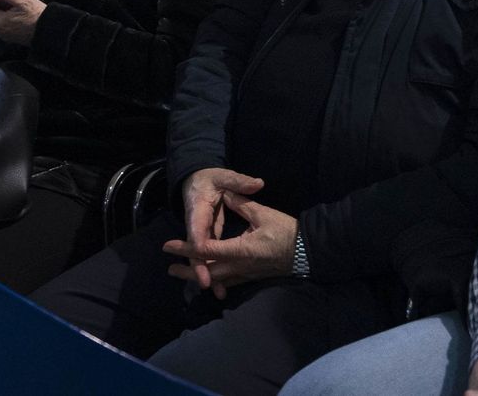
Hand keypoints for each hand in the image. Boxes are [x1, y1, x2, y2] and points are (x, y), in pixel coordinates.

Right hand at [165, 168, 263, 294]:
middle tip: (207, 284)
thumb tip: (257, 184)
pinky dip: (214, 270)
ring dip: (208, 272)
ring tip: (218, 291)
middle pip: (197, 247)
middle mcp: (196, 223)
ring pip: (202, 256)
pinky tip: (221, 286)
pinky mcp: (206, 238)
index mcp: (198, 207)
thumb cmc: (209, 178)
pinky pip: (209, 256)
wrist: (194, 181)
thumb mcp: (223, 176)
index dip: (199, 241)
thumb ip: (239, 182)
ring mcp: (200, 232)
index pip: (197, 226)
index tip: (203, 252)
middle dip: (200, 267)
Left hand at [165, 189, 294, 297]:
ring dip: (199, 277)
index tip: (171, 245)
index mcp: (241, 250)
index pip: (207, 251)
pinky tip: (209, 280)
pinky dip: (215, 280)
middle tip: (170, 267)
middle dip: (188, 269)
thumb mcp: (263, 213)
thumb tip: (226, 195)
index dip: (188, 248)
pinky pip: (229, 281)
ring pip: (217, 279)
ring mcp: (246, 273)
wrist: (307, 252)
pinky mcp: (251, 275)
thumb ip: (241, 204)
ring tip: (182, 275)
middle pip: (208, 271)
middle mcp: (240, 266)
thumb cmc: (286, 232)